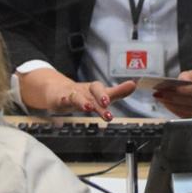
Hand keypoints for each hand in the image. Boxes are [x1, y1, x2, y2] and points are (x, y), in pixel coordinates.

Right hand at [19, 66, 136, 120]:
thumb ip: (118, 92)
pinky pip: (61, 99)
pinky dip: (63, 100)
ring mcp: (72, 95)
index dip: (113, 91)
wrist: (57, 91)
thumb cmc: (83, 95)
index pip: (104, 88)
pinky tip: (64, 102)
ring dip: (82, 101)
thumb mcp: (101, 95)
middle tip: (106, 102)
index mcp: (95, 90)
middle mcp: (85, 91)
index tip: (123, 91)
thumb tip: (134, 85)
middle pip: (93, 90)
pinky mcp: (60, 99)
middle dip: (100, 96)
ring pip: (77, 96)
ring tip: (88, 108)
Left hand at [152, 70, 191, 117]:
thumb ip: (186, 77)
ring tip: (162, 99)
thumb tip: (176, 83)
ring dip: (173, 105)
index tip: (174, 88)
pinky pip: (187, 117)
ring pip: (190, 111)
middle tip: (162, 93)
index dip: (187, 90)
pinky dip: (176, 111)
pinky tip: (168, 105)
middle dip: (176, 98)